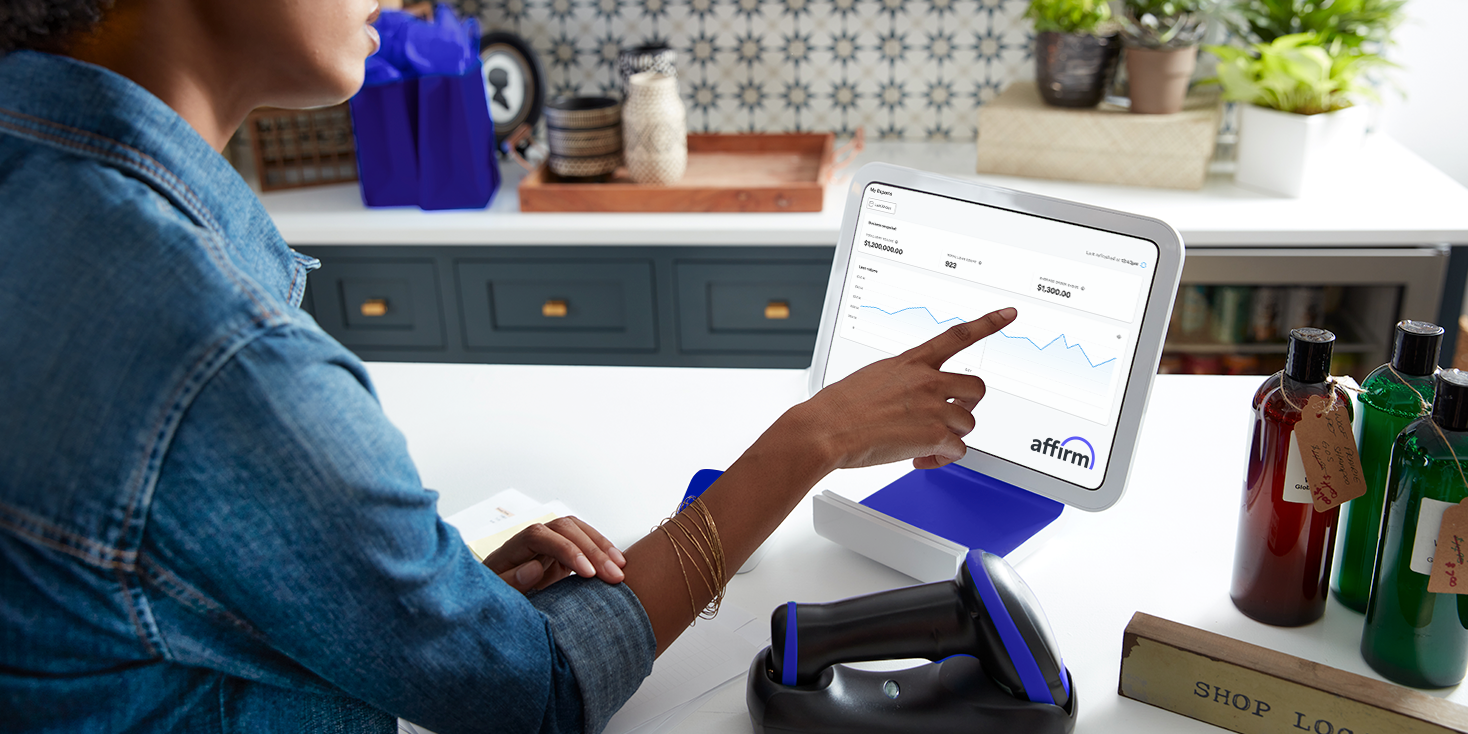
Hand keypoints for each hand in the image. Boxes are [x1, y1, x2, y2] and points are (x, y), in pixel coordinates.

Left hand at [482, 516, 627, 592]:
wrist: (496, 603)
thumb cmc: (494, 600)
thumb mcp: (495, 597)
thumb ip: (510, 582)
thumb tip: (533, 567)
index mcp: (513, 548)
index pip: (541, 536)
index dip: (566, 550)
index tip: (587, 573)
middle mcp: (533, 539)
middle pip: (565, 529)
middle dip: (592, 550)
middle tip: (613, 576)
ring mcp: (549, 543)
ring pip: (578, 531)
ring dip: (602, 547)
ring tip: (621, 569)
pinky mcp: (561, 553)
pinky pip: (584, 542)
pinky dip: (602, 551)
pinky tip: (617, 564)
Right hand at [788, 306, 1016, 470]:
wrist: (824, 429)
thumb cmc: (837, 408)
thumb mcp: (872, 377)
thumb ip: (900, 381)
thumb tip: (910, 397)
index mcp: (910, 361)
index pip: (958, 335)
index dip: (988, 322)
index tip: (1009, 313)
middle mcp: (926, 380)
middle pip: (976, 387)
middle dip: (967, 404)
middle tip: (947, 416)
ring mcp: (933, 406)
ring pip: (968, 422)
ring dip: (950, 436)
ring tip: (925, 444)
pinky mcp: (934, 435)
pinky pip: (958, 450)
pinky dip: (942, 459)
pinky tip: (922, 459)